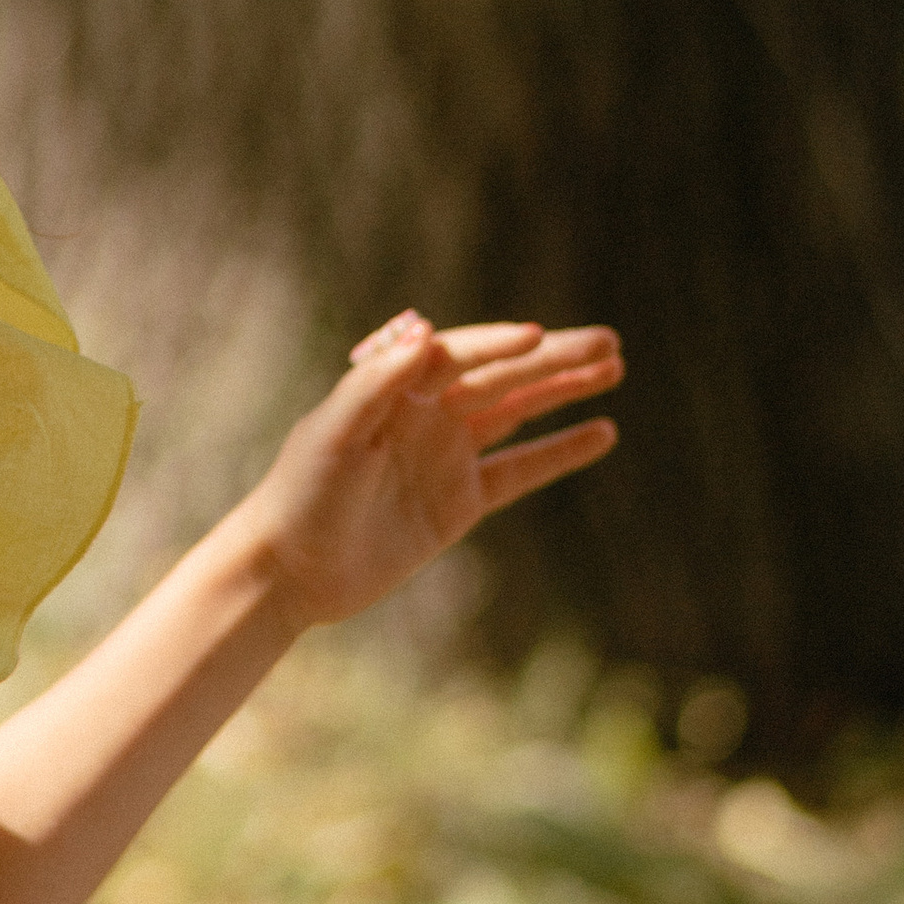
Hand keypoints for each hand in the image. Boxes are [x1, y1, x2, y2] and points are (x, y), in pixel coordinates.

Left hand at [236, 311, 623, 632]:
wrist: (290, 569)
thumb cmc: (301, 494)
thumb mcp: (332, 435)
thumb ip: (375, 385)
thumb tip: (426, 333)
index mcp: (394, 389)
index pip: (459, 355)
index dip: (500, 345)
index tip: (539, 337)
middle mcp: (426, 414)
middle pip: (502, 377)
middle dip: (554, 357)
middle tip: (610, 341)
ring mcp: (445, 456)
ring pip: (518, 413)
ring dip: (563, 389)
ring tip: (614, 365)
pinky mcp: (458, 502)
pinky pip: (520, 470)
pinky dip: (559, 452)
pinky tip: (602, 432)